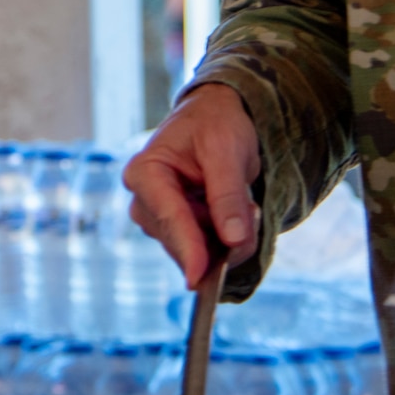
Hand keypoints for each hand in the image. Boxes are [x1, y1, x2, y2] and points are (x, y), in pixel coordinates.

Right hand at [124, 83, 262, 287]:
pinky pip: (203, 251)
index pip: (168, 217)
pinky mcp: (175, 229)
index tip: (199, 278)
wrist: (216, 116)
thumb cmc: (216, 123)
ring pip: (195, 252)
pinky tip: (236, 215)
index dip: (187, 248)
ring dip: (226, 239)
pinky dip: (226, 241)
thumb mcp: (227, 150)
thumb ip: (228, 195)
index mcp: (145, 171)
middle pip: (180, 241)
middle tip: (252, 209)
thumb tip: (232, 240)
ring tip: (245, 204)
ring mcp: (158, 217)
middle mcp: (143, 199)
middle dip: (220, 238)